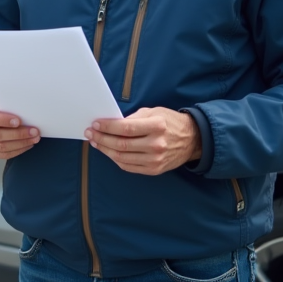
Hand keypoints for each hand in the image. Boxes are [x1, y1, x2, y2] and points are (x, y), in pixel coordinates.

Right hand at [0, 97, 39, 158]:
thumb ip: (7, 107)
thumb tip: (27, 113)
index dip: (4, 120)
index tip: (19, 121)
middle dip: (18, 134)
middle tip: (34, 131)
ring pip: (1, 147)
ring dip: (21, 144)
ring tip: (34, 139)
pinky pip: (3, 155)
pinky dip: (18, 150)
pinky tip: (27, 145)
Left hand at [84, 107, 200, 174]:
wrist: (192, 140)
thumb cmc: (170, 122)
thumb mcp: (154, 112)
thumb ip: (133, 118)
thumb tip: (111, 123)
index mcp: (157, 126)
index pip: (125, 128)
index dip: (107, 127)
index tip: (95, 124)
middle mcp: (156, 144)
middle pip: (121, 144)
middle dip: (102, 138)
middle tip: (90, 133)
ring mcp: (155, 159)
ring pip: (122, 157)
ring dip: (105, 150)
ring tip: (96, 142)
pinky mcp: (154, 169)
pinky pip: (128, 166)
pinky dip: (115, 159)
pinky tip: (108, 151)